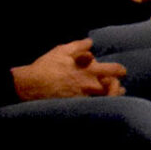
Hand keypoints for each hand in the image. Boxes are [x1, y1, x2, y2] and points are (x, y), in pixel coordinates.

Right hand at [12, 39, 126, 99]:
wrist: (30, 86)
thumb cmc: (45, 67)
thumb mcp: (61, 51)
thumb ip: (79, 46)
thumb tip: (90, 42)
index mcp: (89, 68)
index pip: (115, 70)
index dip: (119, 70)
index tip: (120, 72)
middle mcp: (90, 84)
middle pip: (114, 87)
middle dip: (117, 85)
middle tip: (118, 85)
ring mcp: (84, 97)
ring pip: (107, 99)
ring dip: (112, 96)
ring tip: (113, 95)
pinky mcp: (77, 106)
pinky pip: (94, 107)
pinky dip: (100, 105)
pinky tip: (99, 103)